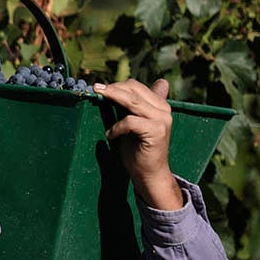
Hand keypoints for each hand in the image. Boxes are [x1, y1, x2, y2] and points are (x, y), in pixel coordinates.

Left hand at [92, 78, 183, 210]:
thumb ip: (129, 107)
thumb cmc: (137, 150)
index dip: (117, 85)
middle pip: (134, 90)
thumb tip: (114, 88)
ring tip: (98, 98)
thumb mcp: (132, 124)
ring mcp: (162, 120)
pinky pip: (130, 121)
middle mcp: (164, 110)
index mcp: (160, 105)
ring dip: (112, 97)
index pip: (136, 86)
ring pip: (132, 101)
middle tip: (95, 89)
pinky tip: (110, 135)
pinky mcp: (156, 131)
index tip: (99, 87)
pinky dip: (117, 127)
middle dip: (112, 89)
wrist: (148, 174)